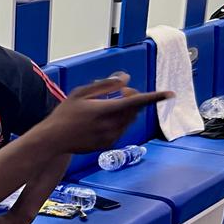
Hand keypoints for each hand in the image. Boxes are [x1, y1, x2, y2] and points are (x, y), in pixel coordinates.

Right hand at [42, 73, 172, 154]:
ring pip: (129, 121)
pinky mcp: (107, 145)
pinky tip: (101, 122)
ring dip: (126, 111)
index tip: (170, 94)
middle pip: (134, 110)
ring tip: (107, 106)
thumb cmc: (65, 113)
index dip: (154, 97)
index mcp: (105, 110)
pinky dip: (118, 123)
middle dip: (133, 99)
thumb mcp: (81, 93)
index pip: (136, 101)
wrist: (53, 140)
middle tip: (120, 92)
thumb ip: (105, 85)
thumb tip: (126, 78)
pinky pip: (121, 131)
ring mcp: (110, 137)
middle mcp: (111, 125)